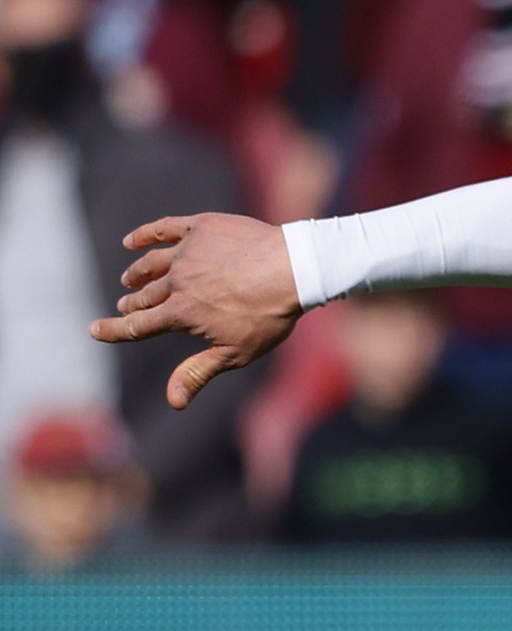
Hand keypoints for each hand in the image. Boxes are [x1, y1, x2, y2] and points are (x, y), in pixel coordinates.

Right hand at [93, 213, 303, 408]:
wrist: (296, 267)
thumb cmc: (270, 315)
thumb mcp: (236, 352)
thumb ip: (198, 373)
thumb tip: (173, 403)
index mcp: (181, 313)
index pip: (136, 326)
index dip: (112, 330)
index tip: (95, 330)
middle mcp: (177, 282)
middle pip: (143, 296)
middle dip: (131, 304)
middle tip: (125, 306)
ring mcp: (188, 252)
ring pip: (150, 264)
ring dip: (136, 274)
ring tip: (129, 279)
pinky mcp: (202, 228)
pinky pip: (164, 229)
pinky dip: (144, 235)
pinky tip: (132, 241)